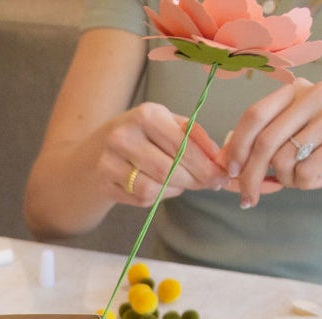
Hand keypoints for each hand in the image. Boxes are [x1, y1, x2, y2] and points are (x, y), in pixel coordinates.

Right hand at [97, 102, 231, 205]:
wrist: (100, 147)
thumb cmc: (143, 134)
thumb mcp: (167, 123)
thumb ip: (193, 136)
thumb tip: (218, 157)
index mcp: (145, 115)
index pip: (180, 145)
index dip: (205, 164)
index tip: (221, 174)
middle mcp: (123, 137)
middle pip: (167, 170)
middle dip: (194, 180)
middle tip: (210, 184)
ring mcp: (109, 163)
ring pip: (152, 188)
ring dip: (175, 190)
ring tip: (183, 183)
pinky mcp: (104, 185)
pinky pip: (140, 199)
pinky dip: (159, 197)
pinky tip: (163, 188)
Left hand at [226, 78, 321, 207]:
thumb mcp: (294, 132)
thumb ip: (264, 140)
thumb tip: (223, 165)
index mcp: (296, 89)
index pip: (253, 116)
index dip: (236, 148)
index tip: (230, 172)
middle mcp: (315, 94)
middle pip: (265, 142)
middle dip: (250, 177)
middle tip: (247, 198)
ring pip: (285, 159)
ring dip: (286, 181)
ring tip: (301, 178)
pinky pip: (306, 171)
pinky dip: (305, 184)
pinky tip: (319, 178)